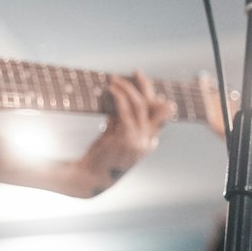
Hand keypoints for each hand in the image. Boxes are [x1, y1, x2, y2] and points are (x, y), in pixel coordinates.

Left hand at [75, 72, 170, 194]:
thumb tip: (119, 100)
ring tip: (115, 79)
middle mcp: (148, 142)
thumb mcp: (115, 138)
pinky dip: (119, 97)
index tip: (143, 82)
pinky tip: (111, 89)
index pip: (160, 115)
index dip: (154, 96)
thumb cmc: (100, 158)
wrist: (90, 178)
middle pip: (155, 107)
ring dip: (128, 88)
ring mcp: (139, 141)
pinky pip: (126, 111)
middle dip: (147, 86)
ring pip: (141, 105)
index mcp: (149, 144)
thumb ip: (122, 122)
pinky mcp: (126, 138)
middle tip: (136, 72)